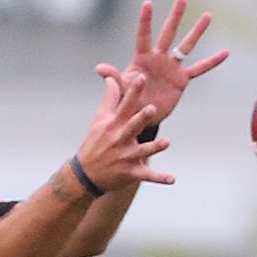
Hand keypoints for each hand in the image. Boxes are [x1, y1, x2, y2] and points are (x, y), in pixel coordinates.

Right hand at [75, 71, 172, 192]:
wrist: (84, 176)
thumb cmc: (95, 144)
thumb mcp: (99, 121)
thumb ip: (110, 99)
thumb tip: (112, 79)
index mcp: (114, 125)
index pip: (124, 105)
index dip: (133, 91)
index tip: (141, 77)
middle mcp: (119, 139)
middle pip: (132, 126)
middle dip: (141, 118)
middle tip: (151, 109)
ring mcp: (125, 157)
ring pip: (142, 151)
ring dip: (154, 147)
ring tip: (166, 142)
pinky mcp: (130, 172)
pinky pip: (147, 175)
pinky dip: (160, 178)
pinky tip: (172, 179)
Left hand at [94, 0, 227, 129]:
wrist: (141, 117)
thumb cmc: (128, 100)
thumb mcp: (122, 89)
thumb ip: (114, 78)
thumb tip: (99, 68)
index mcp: (142, 59)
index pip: (143, 36)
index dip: (145, 20)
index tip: (147, 3)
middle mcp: (159, 59)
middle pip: (168, 33)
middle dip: (175, 16)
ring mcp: (172, 67)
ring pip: (186, 46)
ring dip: (197, 31)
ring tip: (207, 16)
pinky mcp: (182, 79)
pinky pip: (199, 68)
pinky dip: (212, 61)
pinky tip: (225, 53)